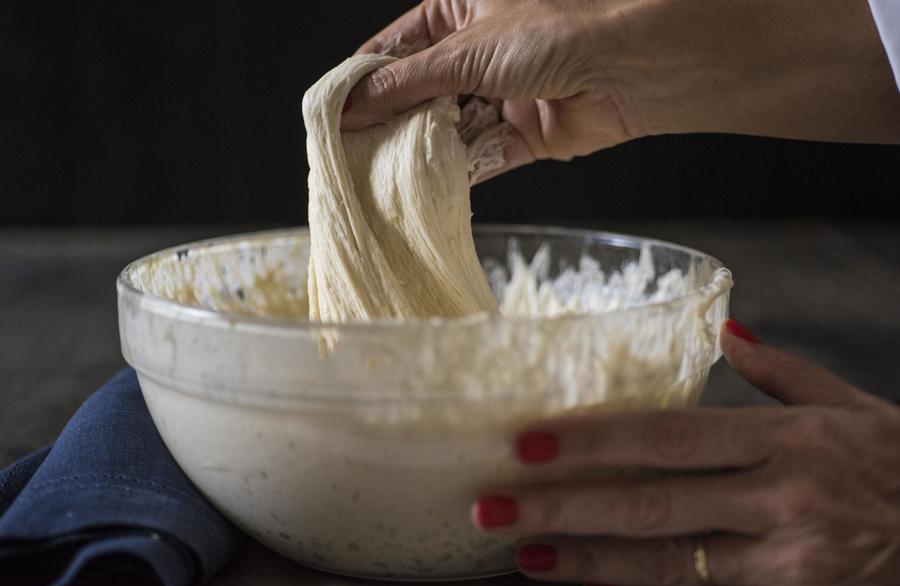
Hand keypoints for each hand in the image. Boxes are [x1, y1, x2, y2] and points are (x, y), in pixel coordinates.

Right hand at [342, 0, 641, 179]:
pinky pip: (480, 156)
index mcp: (460, 10)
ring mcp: (501, 94)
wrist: (632, 65)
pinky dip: (457, 171)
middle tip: (351, 150)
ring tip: (381, 173)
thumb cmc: (557, 30)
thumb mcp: (466, 50)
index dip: (366, 79)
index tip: (335, 111)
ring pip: (448, 128)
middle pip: (420, 92)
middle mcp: (479, 52)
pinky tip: (425, 186)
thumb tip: (353, 105)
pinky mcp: (524, 133)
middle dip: (390, 121)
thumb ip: (407, 84)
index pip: (398, 47)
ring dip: (421, 149)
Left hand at [471, 319, 899, 585]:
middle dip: (564, 507)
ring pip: (666, 563)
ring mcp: (785, 562)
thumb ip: (784, 372)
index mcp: (788, 439)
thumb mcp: (855, 407)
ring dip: (588, 560)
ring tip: (526, 554)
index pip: (668, 437)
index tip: (528, 440)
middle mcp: (779, 500)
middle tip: (494, 506)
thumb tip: (728, 330)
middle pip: (651, 504)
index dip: (593, 440)